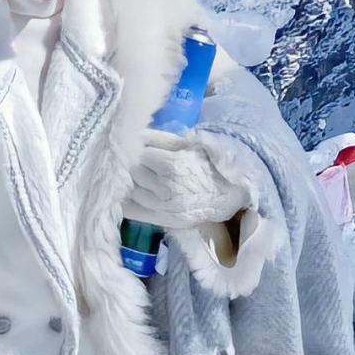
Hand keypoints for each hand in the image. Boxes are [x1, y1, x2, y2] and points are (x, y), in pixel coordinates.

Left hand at [124, 127, 250, 228]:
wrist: (228, 191)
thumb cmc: (207, 162)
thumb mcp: (186, 143)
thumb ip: (158, 137)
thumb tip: (132, 134)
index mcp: (172, 166)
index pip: (139, 155)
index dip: (138, 149)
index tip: (139, 147)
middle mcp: (165, 189)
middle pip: (133, 173)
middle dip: (132, 164)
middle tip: (134, 160)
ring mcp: (164, 208)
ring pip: (131, 191)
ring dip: (129, 182)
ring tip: (133, 175)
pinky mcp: (164, 220)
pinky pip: (134, 211)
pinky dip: (126, 202)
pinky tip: (126, 193)